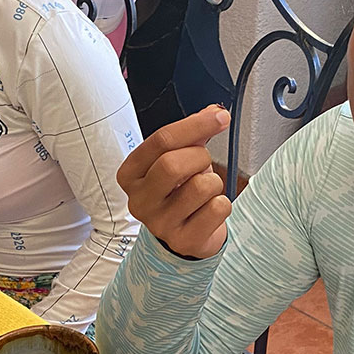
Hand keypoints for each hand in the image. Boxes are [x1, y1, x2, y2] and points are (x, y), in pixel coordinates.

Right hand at [117, 107, 232, 259]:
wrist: (185, 236)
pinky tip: (209, 211)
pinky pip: (217, 208)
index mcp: (131, 174)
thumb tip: (215, 112)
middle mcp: (139, 200)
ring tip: (204, 191)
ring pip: (200, 186)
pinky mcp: (183, 240)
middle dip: (199, 157)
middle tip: (203, 164)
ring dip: (213, 183)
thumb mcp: (179, 160)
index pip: (161, 140)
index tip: (220, 117)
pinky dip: (222, 204)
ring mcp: (159, 224)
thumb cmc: (179, 193)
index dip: (195, 125)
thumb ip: (193, 135)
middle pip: (172, 164)